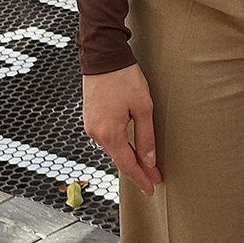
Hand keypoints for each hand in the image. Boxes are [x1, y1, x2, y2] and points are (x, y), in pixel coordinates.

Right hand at [82, 63, 162, 195]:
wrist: (102, 54)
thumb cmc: (124, 77)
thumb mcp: (143, 106)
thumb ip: (146, 136)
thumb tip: (149, 161)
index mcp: (109, 134)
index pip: (127, 165)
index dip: (141, 178)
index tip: (152, 188)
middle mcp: (96, 134)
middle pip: (119, 159)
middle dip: (137, 169)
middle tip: (154, 177)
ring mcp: (90, 126)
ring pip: (112, 149)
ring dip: (127, 157)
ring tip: (144, 164)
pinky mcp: (89, 117)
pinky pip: (106, 138)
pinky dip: (118, 145)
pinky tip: (128, 146)